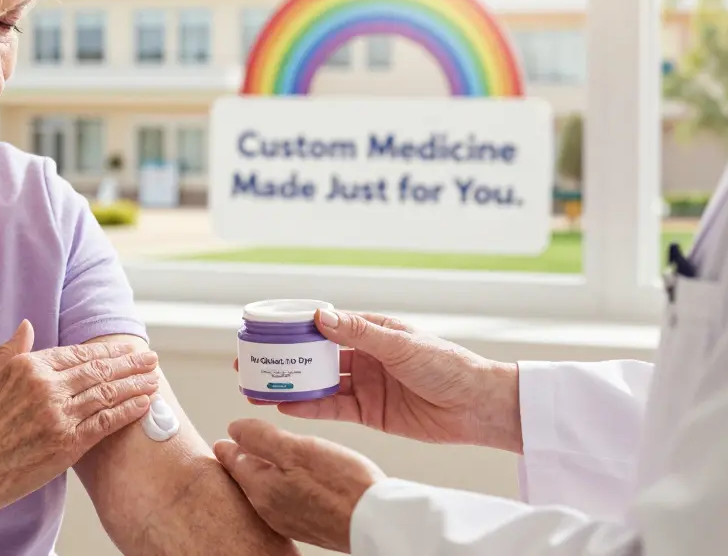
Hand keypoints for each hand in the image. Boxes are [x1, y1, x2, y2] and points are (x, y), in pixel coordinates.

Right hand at [0, 320, 160, 512]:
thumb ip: (9, 351)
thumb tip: (27, 325)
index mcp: (28, 368)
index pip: (77, 354)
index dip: (106, 351)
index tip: (125, 350)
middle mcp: (47, 388)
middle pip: (99, 370)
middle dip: (130, 364)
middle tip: (151, 358)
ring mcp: (59, 416)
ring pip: (107, 393)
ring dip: (135, 384)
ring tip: (155, 378)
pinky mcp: (67, 444)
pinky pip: (106, 423)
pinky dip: (128, 411)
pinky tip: (144, 404)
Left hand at [213, 419, 383, 553]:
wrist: (375, 521)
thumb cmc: (339, 483)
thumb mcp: (295, 449)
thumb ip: (261, 438)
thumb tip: (233, 429)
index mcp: (260, 488)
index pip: (233, 463)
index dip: (227, 448)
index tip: (221, 442)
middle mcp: (269, 509)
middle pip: (247, 480)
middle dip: (242, 463)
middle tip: (236, 449)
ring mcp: (289, 520)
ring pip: (266, 491)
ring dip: (263, 474)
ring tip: (264, 460)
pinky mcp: (310, 524)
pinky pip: (286, 501)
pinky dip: (283, 486)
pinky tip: (295, 480)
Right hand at [237, 310, 521, 451]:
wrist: (477, 407)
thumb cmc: (447, 366)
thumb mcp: (401, 344)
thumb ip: (359, 333)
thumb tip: (320, 315)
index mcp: (373, 331)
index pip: (326, 324)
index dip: (295, 326)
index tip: (265, 328)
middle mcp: (366, 356)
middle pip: (316, 355)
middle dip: (284, 357)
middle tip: (251, 360)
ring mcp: (366, 384)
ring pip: (319, 383)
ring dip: (291, 384)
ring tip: (258, 386)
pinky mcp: (370, 412)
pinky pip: (333, 408)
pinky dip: (309, 408)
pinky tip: (285, 406)